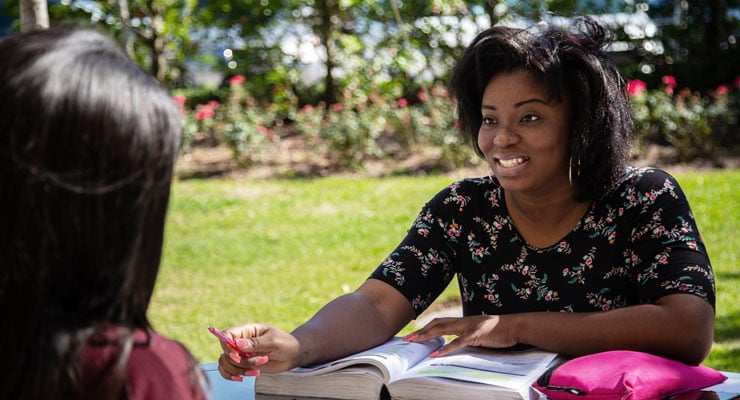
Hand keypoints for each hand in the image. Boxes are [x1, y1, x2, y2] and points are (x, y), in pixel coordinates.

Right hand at [216, 323, 301, 380]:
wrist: (292, 355)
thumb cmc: (285, 343)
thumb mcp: (273, 341)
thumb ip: (255, 343)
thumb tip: (237, 343)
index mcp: (247, 330)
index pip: (227, 334)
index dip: (227, 345)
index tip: (237, 355)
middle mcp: (241, 342)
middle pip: (225, 351)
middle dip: (238, 361)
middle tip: (256, 363)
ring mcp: (241, 354)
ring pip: (225, 362)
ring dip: (238, 369)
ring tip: (256, 370)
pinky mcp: (243, 364)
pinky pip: (227, 370)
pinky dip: (232, 376)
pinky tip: (243, 377)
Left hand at [403, 315, 518, 356]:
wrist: (513, 326)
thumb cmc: (498, 331)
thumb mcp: (479, 333)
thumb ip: (467, 336)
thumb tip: (457, 345)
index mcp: (463, 321)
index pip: (440, 322)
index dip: (427, 327)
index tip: (415, 333)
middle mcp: (462, 322)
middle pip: (436, 324)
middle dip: (421, 331)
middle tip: (408, 339)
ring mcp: (468, 327)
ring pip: (442, 330)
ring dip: (426, 336)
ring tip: (415, 343)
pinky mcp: (475, 335)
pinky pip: (456, 343)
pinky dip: (444, 349)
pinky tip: (435, 354)